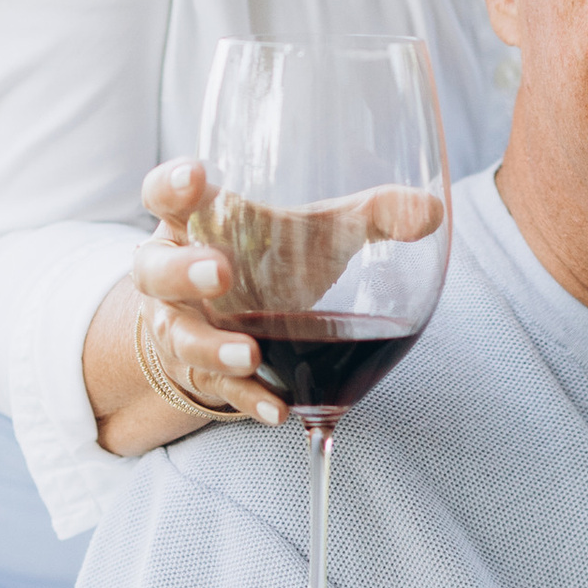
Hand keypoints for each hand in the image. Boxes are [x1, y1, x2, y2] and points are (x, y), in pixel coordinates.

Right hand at [119, 159, 448, 432]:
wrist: (231, 324)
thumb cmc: (270, 259)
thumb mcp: (313, 232)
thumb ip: (369, 216)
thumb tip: (431, 212)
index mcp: (193, 222)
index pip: (165, 195)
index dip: (173, 187)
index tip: (197, 178)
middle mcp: (172, 274)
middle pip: (156, 269)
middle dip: (184, 271)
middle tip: (220, 271)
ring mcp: (180, 327)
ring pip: (180, 337)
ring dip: (213, 347)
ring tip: (250, 354)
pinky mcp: (200, 373)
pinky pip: (218, 390)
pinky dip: (248, 399)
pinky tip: (278, 409)